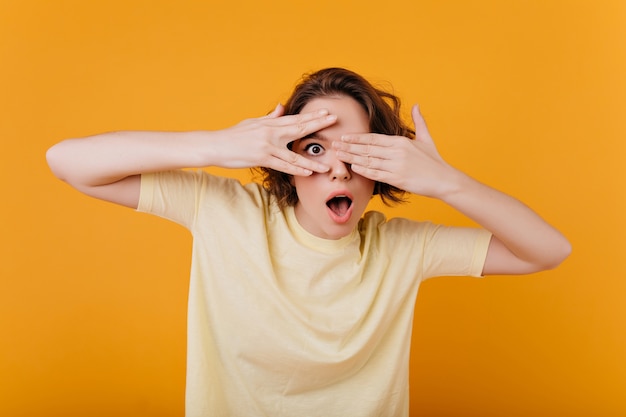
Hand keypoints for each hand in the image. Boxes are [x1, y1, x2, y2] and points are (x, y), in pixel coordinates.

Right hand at [217, 104, 335, 175]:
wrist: (215, 145)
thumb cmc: (234, 135)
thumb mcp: (252, 122)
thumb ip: (270, 117)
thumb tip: (282, 107)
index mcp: (270, 123)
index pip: (295, 119)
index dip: (312, 116)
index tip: (327, 113)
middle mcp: (271, 132)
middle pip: (299, 128)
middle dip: (318, 124)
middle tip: (335, 120)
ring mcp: (267, 146)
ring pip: (294, 154)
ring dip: (312, 161)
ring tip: (327, 165)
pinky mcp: (262, 158)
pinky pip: (283, 166)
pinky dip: (296, 169)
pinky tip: (308, 172)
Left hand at [333, 104, 455, 197]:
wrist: (444, 180)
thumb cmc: (434, 161)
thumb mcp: (427, 138)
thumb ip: (419, 121)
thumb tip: (416, 105)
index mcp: (401, 141)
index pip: (373, 138)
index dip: (357, 138)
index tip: (344, 137)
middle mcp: (396, 152)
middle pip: (367, 148)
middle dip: (349, 147)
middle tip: (334, 145)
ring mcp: (396, 166)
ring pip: (368, 161)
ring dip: (352, 158)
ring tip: (339, 156)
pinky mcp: (397, 179)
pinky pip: (376, 174)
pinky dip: (364, 171)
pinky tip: (354, 168)